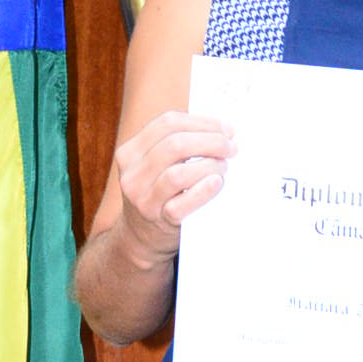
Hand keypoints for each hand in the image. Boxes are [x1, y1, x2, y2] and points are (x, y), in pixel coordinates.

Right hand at [115, 107, 234, 261]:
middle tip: (232, 147)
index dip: (201, 122)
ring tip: (225, 166)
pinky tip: (216, 182)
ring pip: (178, 173)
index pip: (167, 123)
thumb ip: (176, 145)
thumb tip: (221, 129)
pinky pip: (183, 203)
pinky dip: (203, 191)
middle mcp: (133, 175)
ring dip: (209, 165)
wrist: (141, 238)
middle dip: (210, 141)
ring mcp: (144, 199)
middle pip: (175, 145)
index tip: (226, 128)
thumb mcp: (155, 166)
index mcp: (130, 152)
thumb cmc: (159, 194)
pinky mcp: (160, 220)